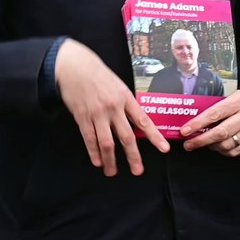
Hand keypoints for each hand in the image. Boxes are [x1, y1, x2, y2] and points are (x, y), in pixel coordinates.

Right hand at [55, 39, 168, 176]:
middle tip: (138, 171)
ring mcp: (97, 114)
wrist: (76, 67)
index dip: (155, 136)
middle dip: (133, 156)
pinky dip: (94, 152)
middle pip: (127, 137)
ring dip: (110, 160)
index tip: (164, 149)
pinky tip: (98, 161)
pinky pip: (89, 139)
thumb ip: (127, 105)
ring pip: (107, 143)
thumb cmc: (100, 76)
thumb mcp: (119, 86)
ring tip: (112, 172)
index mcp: (126, 98)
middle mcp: (114, 108)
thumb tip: (137, 123)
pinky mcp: (82, 117)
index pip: (144, 121)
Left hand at [179, 89, 239, 155]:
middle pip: (220, 133)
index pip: (215, 114)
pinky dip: (222, 151)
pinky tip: (218, 146)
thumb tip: (194, 120)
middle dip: (201, 140)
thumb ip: (217, 108)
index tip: (185, 130)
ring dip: (211, 146)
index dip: (198, 124)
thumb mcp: (233, 98)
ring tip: (204, 143)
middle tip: (189, 144)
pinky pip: (233, 152)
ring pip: (226, 145)